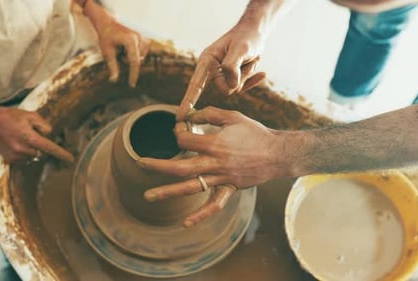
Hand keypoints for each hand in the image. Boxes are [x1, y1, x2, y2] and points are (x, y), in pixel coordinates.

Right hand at [0, 107, 73, 163]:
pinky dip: (27, 154)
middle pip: (43, 153)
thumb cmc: (13, 117)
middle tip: (34, 136)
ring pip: (35, 157)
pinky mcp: (10, 160)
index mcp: (29, 137)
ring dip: (35, 150)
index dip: (62, 154)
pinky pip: (26, 160)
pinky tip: (20, 144)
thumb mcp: (32, 116)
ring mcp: (16, 156)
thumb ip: (45, 126)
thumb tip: (50, 136)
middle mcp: (22, 149)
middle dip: (43, 146)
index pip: (50, 148)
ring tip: (24, 139)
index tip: (71, 159)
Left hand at [85, 2, 149, 86]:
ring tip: (121, 49)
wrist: (107, 22)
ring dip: (130, 57)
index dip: (133, 75)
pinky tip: (125, 47)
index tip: (131, 85)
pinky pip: (141, 52)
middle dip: (127, 60)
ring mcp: (142, 37)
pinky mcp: (143, 38)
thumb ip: (112, 66)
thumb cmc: (106, 36)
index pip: (135, 62)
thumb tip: (114, 80)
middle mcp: (139, 38)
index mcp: (130, 41)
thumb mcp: (107, 52)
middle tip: (117, 53)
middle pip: (137, 59)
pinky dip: (134, 53)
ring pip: (140, 56)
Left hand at [140, 106, 289, 226]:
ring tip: (148, 196)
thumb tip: (189, 114)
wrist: (278, 153)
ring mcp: (222, 178)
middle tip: (140, 163)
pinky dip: (200, 215)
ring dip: (168, 192)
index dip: (178, 132)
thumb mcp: (233, 116)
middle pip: (180, 167)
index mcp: (215, 143)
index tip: (180, 129)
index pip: (185, 139)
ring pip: (191, 187)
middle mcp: (215, 163)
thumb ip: (210, 113)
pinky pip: (214, 205)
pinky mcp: (229, 189)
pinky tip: (185, 223)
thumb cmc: (255, 132)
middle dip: (158, 165)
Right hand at [177, 23, 266, 120]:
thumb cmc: (246, 38)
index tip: (180, 117)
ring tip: (249, 60)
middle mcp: (212, 70)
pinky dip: (252, 80)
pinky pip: (242, 87)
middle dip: (238, 79)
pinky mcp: (233, 79)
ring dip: (246, 75)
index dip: (188, 101)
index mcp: (207, 61)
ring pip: (235, 88)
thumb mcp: (241, 48)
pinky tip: (262, 74)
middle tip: (246, 61)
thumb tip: (230, 85)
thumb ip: (232, 66)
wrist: (255, 32)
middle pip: (224, 89)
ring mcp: (222, 76)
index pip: (195, 85)